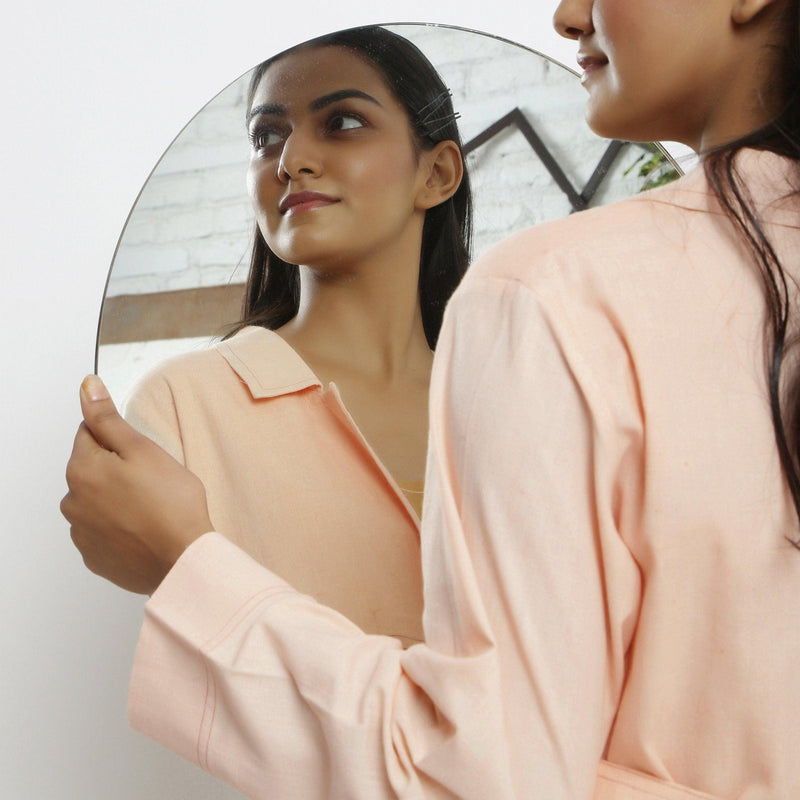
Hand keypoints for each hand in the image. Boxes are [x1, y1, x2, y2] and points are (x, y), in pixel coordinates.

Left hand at [61, 375, 213, 593]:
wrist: (183, 559)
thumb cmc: (171, 503)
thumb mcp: (143, 449)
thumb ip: (108, 418)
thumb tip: (87, 388)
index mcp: (82, 469)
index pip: (89, 434)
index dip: (120, 438)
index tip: (142, 453)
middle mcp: (73, 502)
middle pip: (92, 469)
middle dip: (116, 469)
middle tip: (153, 480)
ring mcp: (82, 533)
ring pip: (97, 501)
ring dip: (116, 499)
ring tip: (151, 507)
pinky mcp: (95, 557)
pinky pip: (103, 531)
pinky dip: (120, 527)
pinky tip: (144, 528)